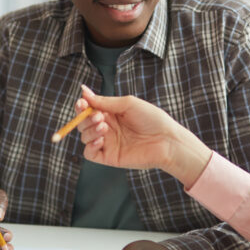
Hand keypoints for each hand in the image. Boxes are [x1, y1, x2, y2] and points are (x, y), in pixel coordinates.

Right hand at [75, 86, 211, 185]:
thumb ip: (105, 101)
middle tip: (99, 117)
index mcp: (111, 113)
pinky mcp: (109, 157)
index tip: (82, 103)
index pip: (88, 109)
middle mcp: (107, 128)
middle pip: (83, 123)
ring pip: (84, 136)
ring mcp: (108, 143)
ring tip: (104, 127)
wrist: (167, 140)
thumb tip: (83, 91)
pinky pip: (90, 153)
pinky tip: (100, 139)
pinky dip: (90, 146)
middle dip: (86, 118)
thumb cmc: (152, 119)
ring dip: (89, 130)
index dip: (82, 106)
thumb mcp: (127, 104)